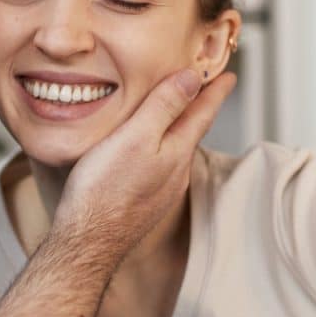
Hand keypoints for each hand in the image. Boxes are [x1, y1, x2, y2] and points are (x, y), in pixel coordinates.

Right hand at [55, 69, 236, 259]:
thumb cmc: (104, 189)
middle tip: (204, 88)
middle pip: (192, 131)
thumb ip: (164, 107)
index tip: (229, 75)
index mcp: (177, 152)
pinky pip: (160, 167)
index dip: (215, 91)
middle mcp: (175, 173)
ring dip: (180, 129)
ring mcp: (161, 191)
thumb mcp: (135, 137)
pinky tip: (147, 151)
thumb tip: (192, 78)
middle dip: (198, 108)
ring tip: (176, 114)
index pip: (203, 113)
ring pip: (176, 151)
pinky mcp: (143, 203)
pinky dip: (162, 149)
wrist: (87, 241)